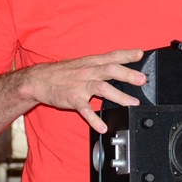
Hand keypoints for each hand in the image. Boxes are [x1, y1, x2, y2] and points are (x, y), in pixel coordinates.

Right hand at [24, 49, 145, 133]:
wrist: (38, 80)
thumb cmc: (64, 72)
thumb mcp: (83, 64)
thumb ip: (102, 64)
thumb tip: (122, 65)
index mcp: (92, 63)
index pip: (112, 56)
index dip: (126, 54)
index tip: (140, 54)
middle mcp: (88, 72)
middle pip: (110, 70)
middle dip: (127, 75)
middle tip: (142, 80)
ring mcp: (80, 85)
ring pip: (102, 89)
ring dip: (119, 96)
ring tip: (132, 104)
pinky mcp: (72, 99)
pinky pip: (85, 109)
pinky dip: (94, 119)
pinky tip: (103, 126)